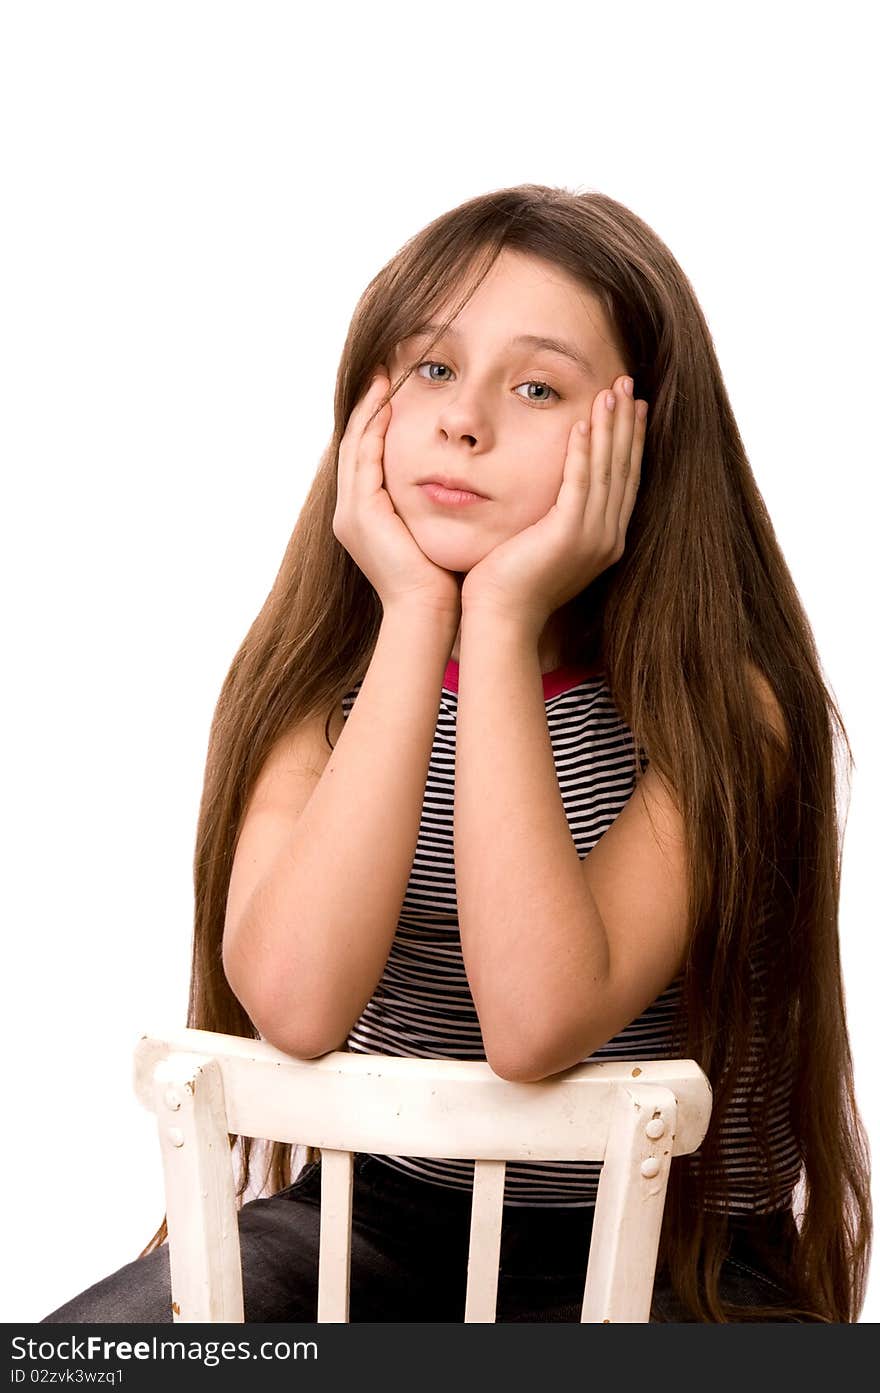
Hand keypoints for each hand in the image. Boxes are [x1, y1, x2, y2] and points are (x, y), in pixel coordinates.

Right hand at [333, 368, 462, 622]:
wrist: (428, 613)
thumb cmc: (441, 579)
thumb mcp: (433, 532)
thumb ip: (434, 504)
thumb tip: (458, 482)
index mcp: (364, 517)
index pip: (366, 457)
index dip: (376, 422)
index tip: (394, 390)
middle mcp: (349, 512)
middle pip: (354, 444)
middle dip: (367, 407)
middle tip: (383, 370)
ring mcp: (351, 512)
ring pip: (355, 445)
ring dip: (369, 409)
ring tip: (384, 377)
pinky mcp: (361, 512)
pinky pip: (365, 457)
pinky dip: (375, 428)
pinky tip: (390, 403)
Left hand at [460, 374, 646, 636]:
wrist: (500, 618)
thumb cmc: (509, 583)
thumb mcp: (540, 541)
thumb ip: (554, 515)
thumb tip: (551, 490)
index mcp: (604, 539)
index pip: (624, 479)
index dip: (630, 440)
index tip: (632, 406)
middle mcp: (607, 538)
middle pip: (623, 469)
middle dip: (626, 424)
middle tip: (628, 384)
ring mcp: (592, 538)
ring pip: (606, 470)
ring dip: (609, 427)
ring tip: (610, 390)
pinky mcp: (569, 536)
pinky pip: (580, 484)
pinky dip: (582, 452)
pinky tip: (581, 423)